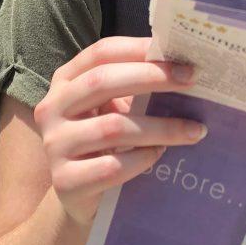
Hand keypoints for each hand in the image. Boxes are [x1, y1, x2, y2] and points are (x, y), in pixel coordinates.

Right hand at [33, 36, 206, 224]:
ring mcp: (55, 145)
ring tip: (194, 130)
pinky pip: (111, 167)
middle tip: (191, 81)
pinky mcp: (65, 181)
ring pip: (113, 128)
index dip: (139, 50)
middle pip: (102, 82)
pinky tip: (161, 155)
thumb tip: (185, 68)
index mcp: (66, 81)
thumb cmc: (104, 142)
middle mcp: (52, 108)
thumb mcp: (112, 107)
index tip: (180, 57)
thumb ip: (136, 86)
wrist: (78, 194)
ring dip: (161, 127)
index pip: (101, 53)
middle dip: (152, 77)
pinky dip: (142, 160)